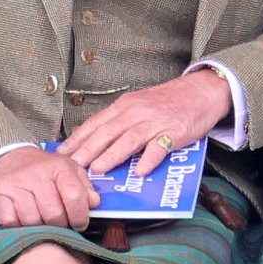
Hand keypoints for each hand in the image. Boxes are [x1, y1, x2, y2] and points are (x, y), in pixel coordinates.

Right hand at [0, 146, 99, 229]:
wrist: (10, 157)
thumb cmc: (44, 169)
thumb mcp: (70, 170)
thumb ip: (85, 187)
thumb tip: (94, 203)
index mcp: (59, 167)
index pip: (74, 197)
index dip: (80, 216)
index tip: (79, 223)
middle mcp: (37, 175)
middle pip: (54, 214)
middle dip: (60, 225)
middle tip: (60, 224)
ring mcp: (16, 185)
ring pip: (33, 221)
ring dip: (39, 227)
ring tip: (42, 220)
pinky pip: (10, 221)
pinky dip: (18, 226)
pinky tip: (24, 218)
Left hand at [58, 72, 230, 176]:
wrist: (201, 91)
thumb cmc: (169, 101)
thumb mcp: (139, 105)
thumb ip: (119, 121)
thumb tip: (94, 140)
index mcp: (125, 106)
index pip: (96, 123)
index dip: (78, 139)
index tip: (61, 153)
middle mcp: (137, 112)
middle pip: (108, 131)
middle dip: (88, 149)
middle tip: (73, 165)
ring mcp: (156, 122)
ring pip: (129, 138)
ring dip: (112, 154)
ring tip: (98, 169)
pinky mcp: (175, 132)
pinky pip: (160, 147)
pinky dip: (149, 159)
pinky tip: (140, 171)